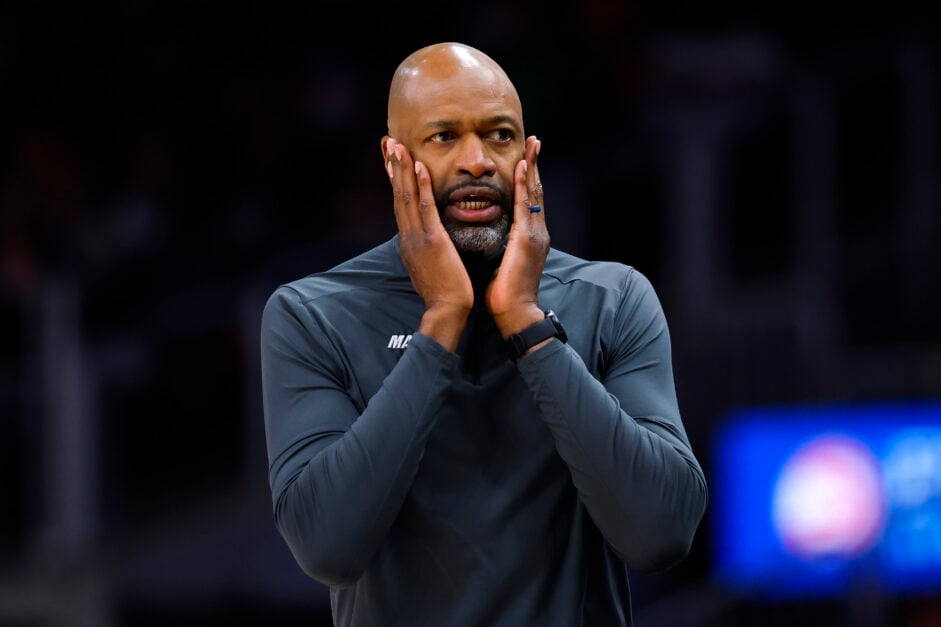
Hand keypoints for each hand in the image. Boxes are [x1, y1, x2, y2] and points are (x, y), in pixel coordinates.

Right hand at [385, 138, 472, 349]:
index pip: (401, 204)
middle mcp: (408, 236)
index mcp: (409, 241)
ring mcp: (417, 238)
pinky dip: (421, 186)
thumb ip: (428, 250)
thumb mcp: (432, 266)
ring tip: (396, 145)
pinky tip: (419, 167)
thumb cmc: (445, 293)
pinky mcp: (431, 241)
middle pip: (398, 195)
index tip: (391, 159)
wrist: (446, 311)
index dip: (396, 180)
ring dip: (401, 169)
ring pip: (406, 197)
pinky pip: (425, 208)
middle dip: (392, 167)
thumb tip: (430, 241)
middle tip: (387, 141)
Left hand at [486, 136, 548, 337]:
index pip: (529, 201)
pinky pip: (525, 206)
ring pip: (534, 193)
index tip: (526, 158)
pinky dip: (525, 186)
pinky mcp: (528, 240)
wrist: (516, 313)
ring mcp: (535, 235)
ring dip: (533, 167)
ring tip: (532, 144)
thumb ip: (502, 248)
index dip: (528, 179)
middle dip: (535, 165)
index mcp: (529, 237)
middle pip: (536, 191)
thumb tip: (493, 240)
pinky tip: (522, 168)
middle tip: (535, 140)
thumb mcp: (502, 263)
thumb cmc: (505, 294)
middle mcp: (536, 232)